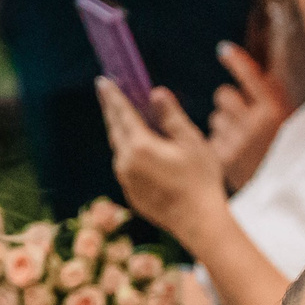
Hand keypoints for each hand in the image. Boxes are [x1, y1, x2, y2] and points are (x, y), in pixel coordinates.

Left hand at [100, 80, 226, 242]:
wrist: (199, 223)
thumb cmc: (201, 180)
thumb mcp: (192, 142)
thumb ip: (171, 116)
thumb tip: (155, 93)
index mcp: (140, 146)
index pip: (122, 113)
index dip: (113, 96)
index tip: (103, 81)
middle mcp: (126, 163)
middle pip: (114, 130)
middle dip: (111, 110)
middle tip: (107, 94)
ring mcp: (126, 180)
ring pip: (119, 149)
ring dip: (120, 132)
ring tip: (124, 119)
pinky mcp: (131, 194)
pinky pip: (125, 166)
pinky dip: (128, 152)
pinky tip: (139, 149)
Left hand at [208, 43, 291, 190]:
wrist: (283, 198)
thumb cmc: (286, 156)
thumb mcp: (287, 123)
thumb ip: (272, 95)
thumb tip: (254, 68)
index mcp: (274, 114)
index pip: (251, 77)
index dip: (236, 61)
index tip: (224, 50)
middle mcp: (253, 126)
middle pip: (224, 96)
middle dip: (230, 102)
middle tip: (242, 116)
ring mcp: (235, 143)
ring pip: (216, 117)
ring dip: (224, 125)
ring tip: (241, 142)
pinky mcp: (221, 158)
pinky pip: (212, 137)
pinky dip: (220, 143)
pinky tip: (235, 156)